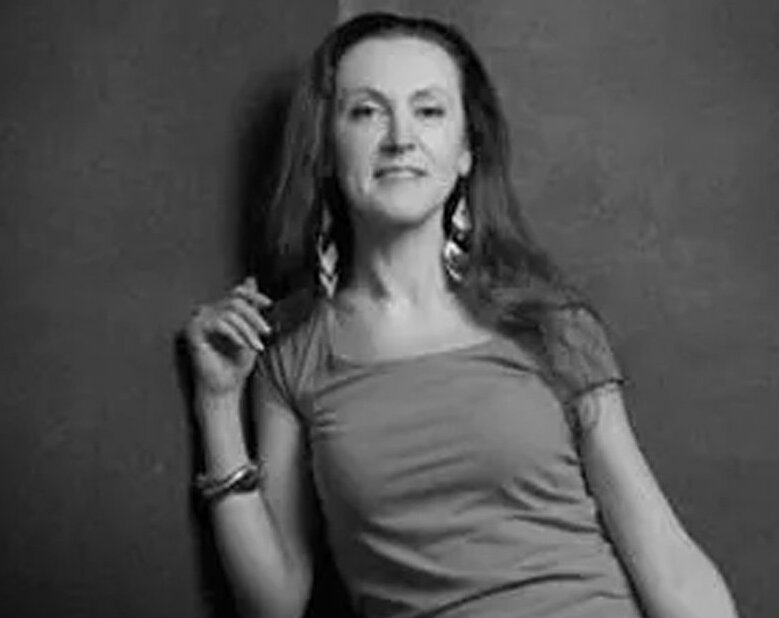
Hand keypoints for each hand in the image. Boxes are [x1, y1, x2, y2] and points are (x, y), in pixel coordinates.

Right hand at [184, 277, 272, 398]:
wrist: (226, 386)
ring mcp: (198, 320)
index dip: (253, 295)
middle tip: (266, 332)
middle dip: (254, 317)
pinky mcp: (192, 330)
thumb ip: (251, 308)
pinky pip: (218, 322)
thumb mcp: (251, 331)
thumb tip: (251, 278)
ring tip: (256, 346)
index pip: (236, 293)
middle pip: (235, 301)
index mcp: (220, 311)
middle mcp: (207, 312)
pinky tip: (242, 345)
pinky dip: (234, 334)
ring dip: (247, 330)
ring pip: (229, 312)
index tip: (269, 304)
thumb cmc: (238, 363)